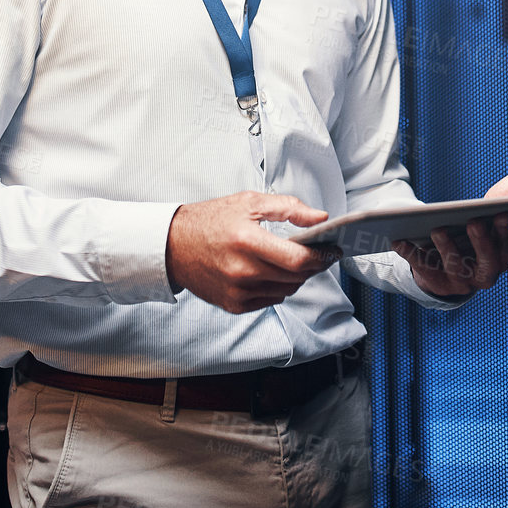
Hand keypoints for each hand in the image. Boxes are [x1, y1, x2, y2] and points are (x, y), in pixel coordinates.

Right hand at [166, 191, 342, 313]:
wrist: (174, 246)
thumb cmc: (211, 220)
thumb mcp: (249, 202)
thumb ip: (289, 208)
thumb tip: (321, 218)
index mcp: (247, 240)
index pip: (298, 259)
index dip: (322, 257)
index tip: (334, 250)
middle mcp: (242, 271)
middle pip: (296, 277)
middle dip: (314, 265)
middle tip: (320, 253)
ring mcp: (237, 291)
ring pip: (287, 290)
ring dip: (297, 277)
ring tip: (293, 260)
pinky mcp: (234, 305)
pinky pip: (271, 300)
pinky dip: (279, 287)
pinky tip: (272, 271)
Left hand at [392, 172, 507, 299]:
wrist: (447, 269)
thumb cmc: (469, 237)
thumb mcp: (483, 219)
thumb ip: (498, 200)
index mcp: (501, 258)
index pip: (506, 246)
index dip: (505, 230)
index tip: (502, 212)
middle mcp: (485, 274)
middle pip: (487, 261)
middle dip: (481, 242)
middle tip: (474, 222)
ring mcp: (462, 282)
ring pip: (456, 267)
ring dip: (448, 248)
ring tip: (437, 229)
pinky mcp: (438, 285)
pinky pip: (426, 271)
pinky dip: (413, 256)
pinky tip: (401, 241)